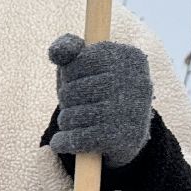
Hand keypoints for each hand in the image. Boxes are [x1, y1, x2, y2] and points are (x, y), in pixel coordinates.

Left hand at [47, 35, 151, 166]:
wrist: (130, 128)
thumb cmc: (102, 87)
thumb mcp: (87, 61)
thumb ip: (68, 48)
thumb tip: (56, 53)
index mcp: (129, 57)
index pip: (78, 61)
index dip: (70, 73)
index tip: (82, 79)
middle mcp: (134, 83)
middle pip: (71, 91)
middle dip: (66, 99)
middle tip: (79, 104)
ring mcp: (128, 113)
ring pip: (71, 116)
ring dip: (65, 121)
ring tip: (76, 121)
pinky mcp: (121, 139)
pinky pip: (77, 139)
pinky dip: (63, 142)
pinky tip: (61, 141)